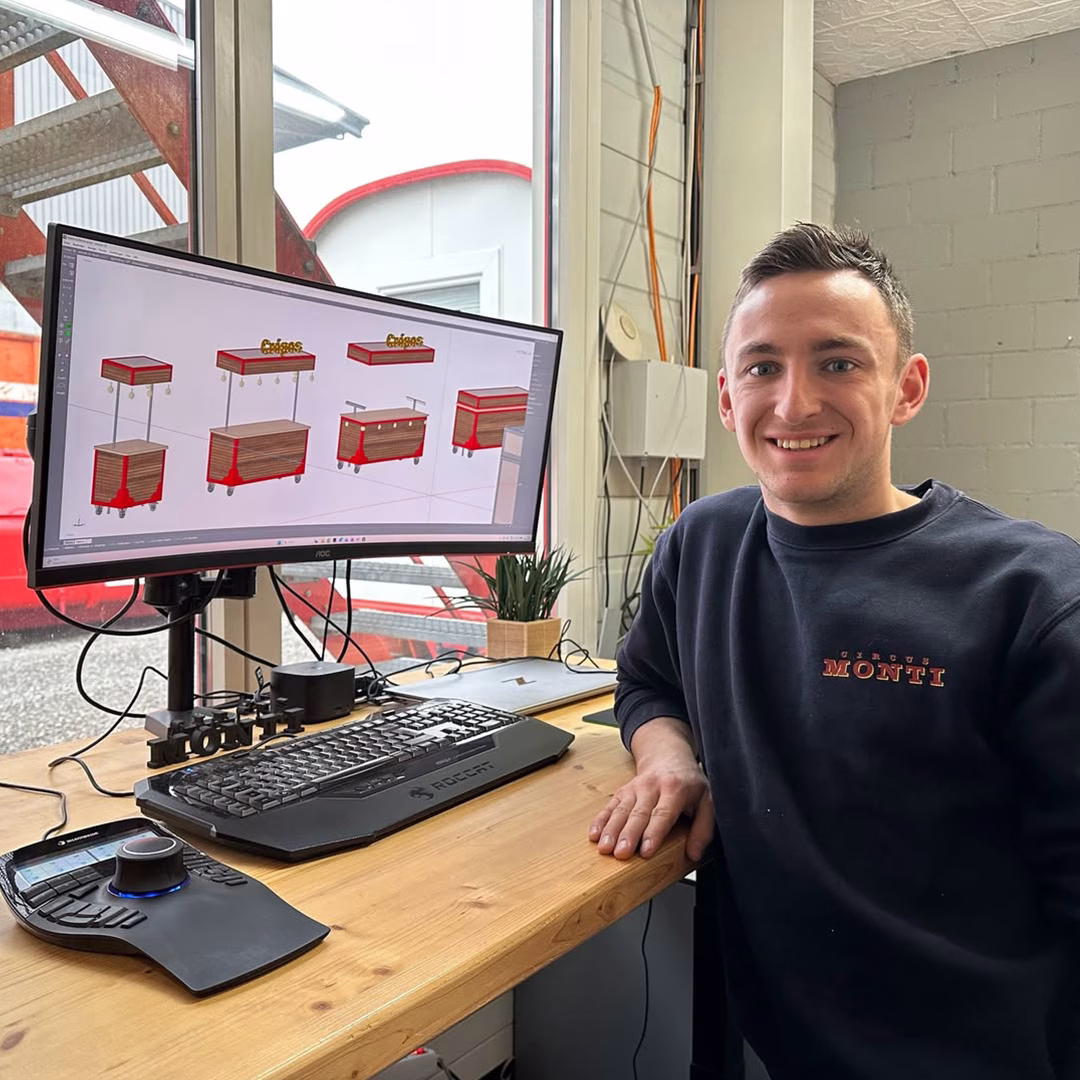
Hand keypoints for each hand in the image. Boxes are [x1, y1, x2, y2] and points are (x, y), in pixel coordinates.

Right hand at [589, 750, 712, 861]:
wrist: (668, 756)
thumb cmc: (689, 783)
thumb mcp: (707, 801)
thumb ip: (703, 829)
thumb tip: (695, 853)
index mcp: (675, 789)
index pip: (663, 814)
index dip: (654, 833)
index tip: (646, 851)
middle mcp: (652, 786)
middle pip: (638, 813)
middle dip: (628, 835)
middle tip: (620, 853)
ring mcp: (634, 788)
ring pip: (621, 810)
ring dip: (611, 829)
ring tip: (604, 847)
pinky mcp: (623, 791)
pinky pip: (610, 806)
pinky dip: (600, 820)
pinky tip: (594, 834)